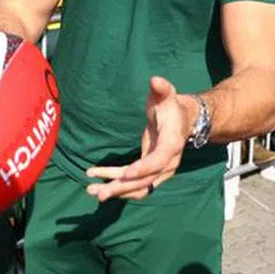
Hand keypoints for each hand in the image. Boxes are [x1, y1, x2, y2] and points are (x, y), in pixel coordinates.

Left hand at [85, 76, 190, 200]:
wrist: (183, 120)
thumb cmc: (170, 105)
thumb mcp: (167, 94)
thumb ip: (162, 88)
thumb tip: (155, 80)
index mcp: (171, 143)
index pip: (158, 160)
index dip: (143, 168)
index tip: (125, 174)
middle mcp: (168, 162)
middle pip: (146, 180)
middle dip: (122, 187)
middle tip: (99, 193)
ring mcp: (160, 170)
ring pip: (138, 187)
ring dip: (116, 191)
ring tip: (92, 191)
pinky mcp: (150, 172)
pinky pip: (133, 182)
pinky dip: (116, 182)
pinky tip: (97, 179)